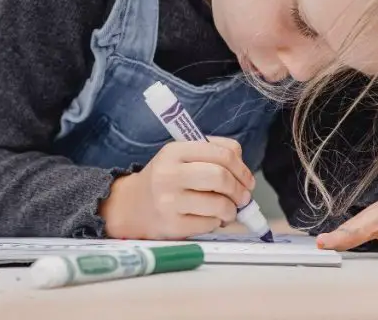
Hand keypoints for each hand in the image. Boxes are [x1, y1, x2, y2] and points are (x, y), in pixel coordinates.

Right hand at [99, 137, 255, 239]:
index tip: (247, 180)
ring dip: (231, 210)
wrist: (130, 207)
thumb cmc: (165, 180)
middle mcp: (169, 174)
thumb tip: (244, 172)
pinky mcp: (172, 225)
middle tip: (242, 197)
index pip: (222, 153)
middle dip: (240, 190)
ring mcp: (169, 201)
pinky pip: (209, 224)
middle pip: (221, 177)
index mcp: (175, 151)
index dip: (242, 168)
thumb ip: (211, 154)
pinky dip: (216, 223)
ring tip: (226, 210)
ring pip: (219, 204)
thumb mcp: (180, 157)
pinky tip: (209, 219)